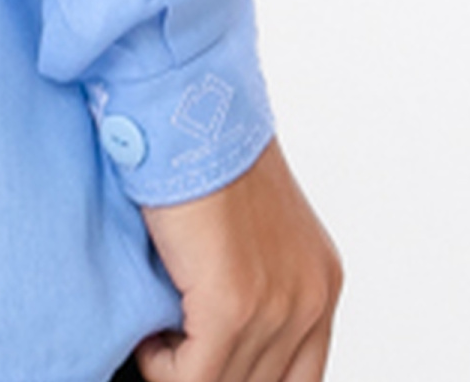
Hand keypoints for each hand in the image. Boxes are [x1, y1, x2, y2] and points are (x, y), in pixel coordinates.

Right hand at [133, 136, 341, 381]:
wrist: (187, 113)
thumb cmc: (204, 154)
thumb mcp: (254, 232)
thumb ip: (257, 287)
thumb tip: (221, 345)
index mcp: (320, 282)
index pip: (300, 377)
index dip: (246, 379)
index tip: (206, 365)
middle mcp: (311, 298)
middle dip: (211, 374)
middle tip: (174, 347)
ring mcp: (277, 304)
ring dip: (182, 368)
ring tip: (157, 332)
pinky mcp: (233, 305)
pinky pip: (194, 377)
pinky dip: (162, 364)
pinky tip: (149, 333)